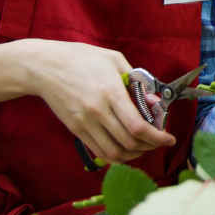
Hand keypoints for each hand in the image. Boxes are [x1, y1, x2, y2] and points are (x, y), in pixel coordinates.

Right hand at [23, 39, 174, 162]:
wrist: (45, 67)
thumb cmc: (81, 59)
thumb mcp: (114, 60)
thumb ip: (136, 81)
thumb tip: (153, 101)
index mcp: (110, 92)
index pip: (137, 126)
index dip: (157, 137)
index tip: (169, 139)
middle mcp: (97, 112)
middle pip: (129, 143)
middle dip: (150, 146)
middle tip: (159, 141)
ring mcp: (85, 123)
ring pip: (114, 153)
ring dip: (134, 154)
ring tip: (144, 147)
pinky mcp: (76, 129)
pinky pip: (99, 151)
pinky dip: (116, 155)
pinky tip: (126, 148)